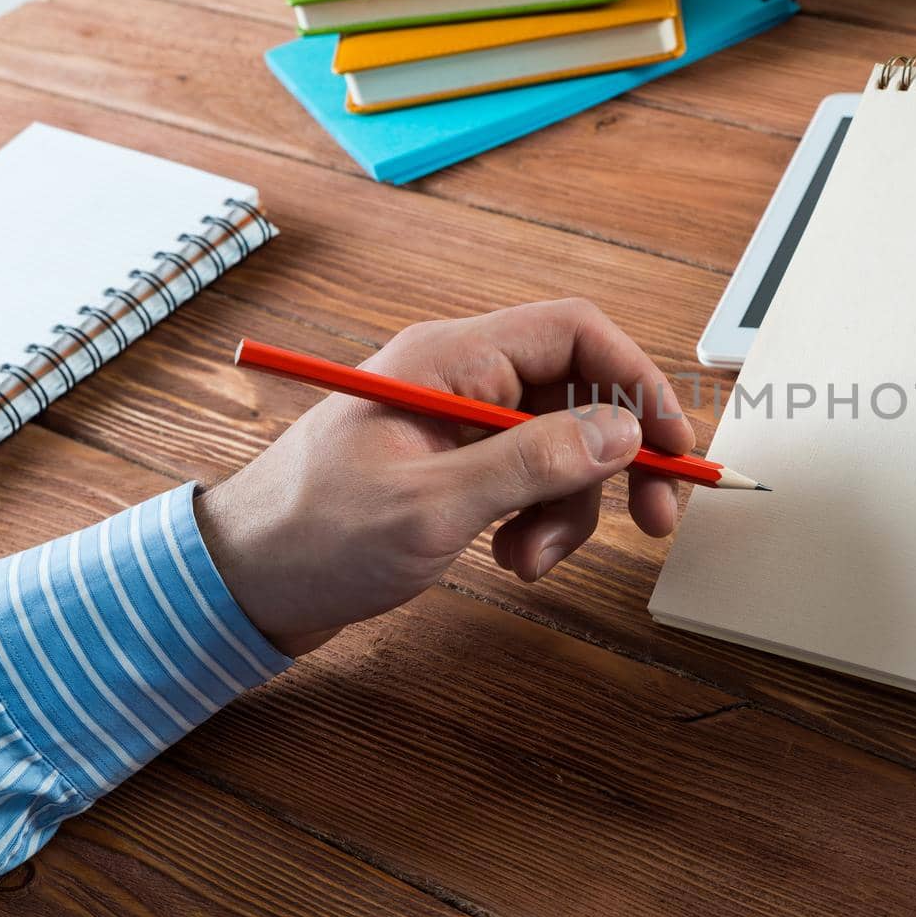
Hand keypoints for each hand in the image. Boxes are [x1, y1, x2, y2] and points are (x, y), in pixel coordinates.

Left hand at [196, 299, 695, 657]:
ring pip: (565, 446)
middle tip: (651, 518)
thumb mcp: (432, 506)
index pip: (575, 332)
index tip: (673, 444)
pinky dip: (540, 521)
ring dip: (570, 509)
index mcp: (450, 359)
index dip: (638, 380)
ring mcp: (461, 423)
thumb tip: (622, 431)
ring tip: (528, 561)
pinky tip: (509, 558)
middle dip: (619, 458)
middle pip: (582, 393)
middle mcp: (462, 378)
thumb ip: (533, 463)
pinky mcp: (458, 466)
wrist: (242, 584)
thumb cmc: (312, 535)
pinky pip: (532, 479)